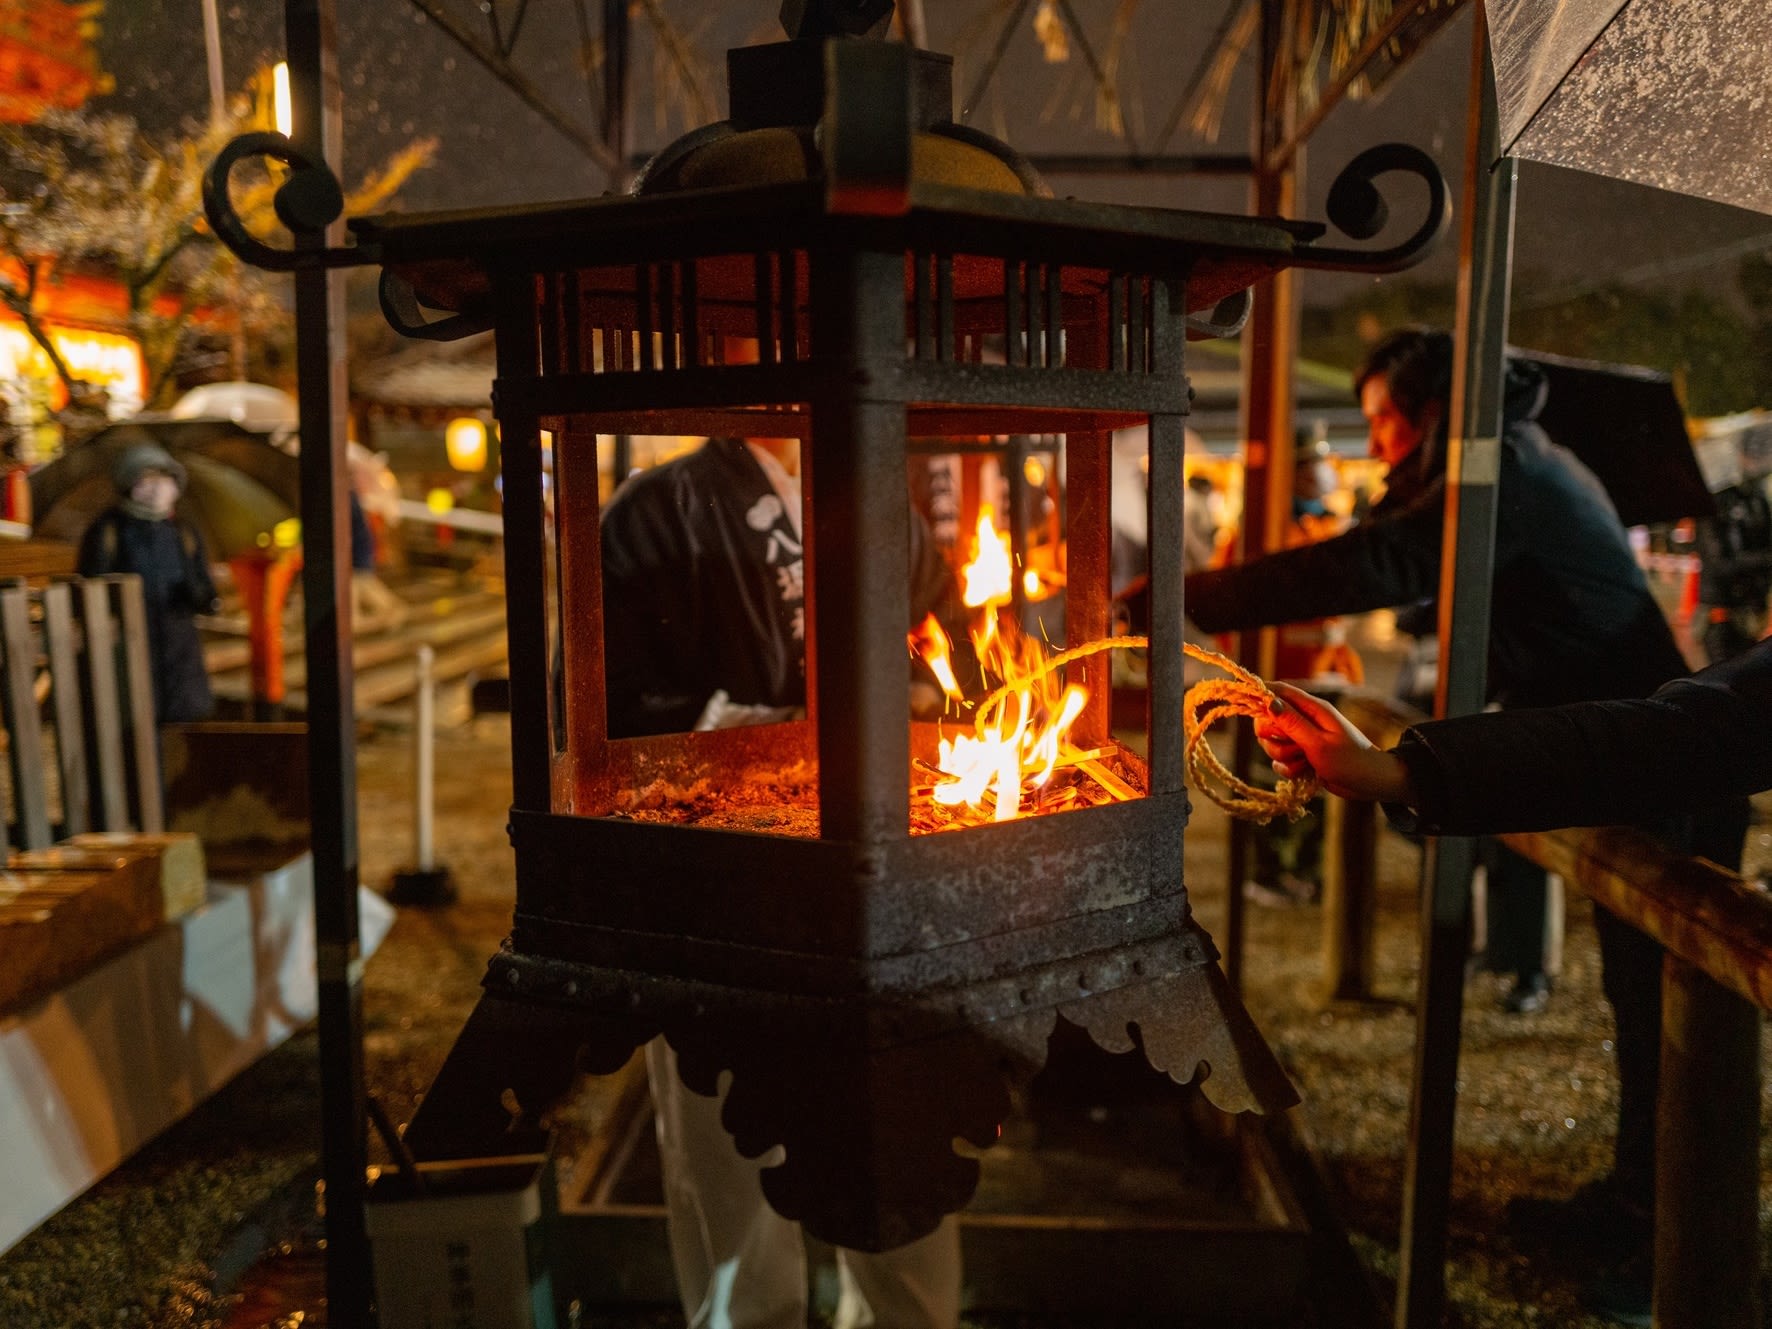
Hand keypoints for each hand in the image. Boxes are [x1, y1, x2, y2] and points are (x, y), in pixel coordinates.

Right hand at [1253, 682, 1416, 804]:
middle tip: (1291, 746)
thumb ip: (1292, 722)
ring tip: (1304, 762)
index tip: (1245, 707)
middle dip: (1273, 738)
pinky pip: (1279, 760)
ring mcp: (1302, 739)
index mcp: (1312, 709)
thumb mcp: (1319, 743)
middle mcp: (1304, 720)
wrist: (1370, 784)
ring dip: (1282, 756)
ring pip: (1272, 743)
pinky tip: (1304, 772)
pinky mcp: (1300, 756)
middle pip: (1268, 720)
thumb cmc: (1350, 761)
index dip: (1259, 696)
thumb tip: (1269, 701)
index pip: (1278, 691)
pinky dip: (1288, 769)